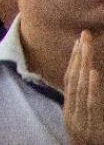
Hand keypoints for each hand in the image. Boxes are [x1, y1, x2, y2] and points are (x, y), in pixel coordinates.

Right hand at [65, 30, 103, 144]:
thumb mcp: (83, 125)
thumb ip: (83, 106)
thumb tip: (86, 81)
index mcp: (69, 112)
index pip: (69, 81)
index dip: (73, 61)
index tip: (79, 41)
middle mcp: (72, 115)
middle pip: (74, 81)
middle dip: (79, 57)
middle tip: (84, 34)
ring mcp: (82, 122)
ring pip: (81, 89)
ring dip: (85, 65)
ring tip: (88, 46)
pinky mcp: (94, 129)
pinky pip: (93, 104)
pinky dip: (92, 87)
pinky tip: (93, 71)